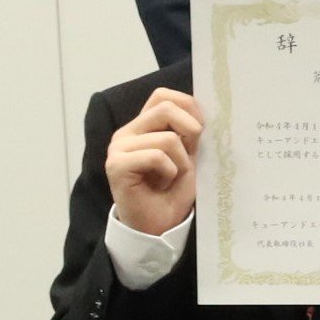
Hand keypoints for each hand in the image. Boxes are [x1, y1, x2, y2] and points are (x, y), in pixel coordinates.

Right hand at [105, 88, 201, 236]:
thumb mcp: (189, 154)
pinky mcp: (116, 165)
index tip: (199, 131)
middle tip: (189, 158)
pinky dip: (169, 172)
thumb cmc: (174, 190)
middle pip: (166, 108)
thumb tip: (202, 108)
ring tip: (170, 177)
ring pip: (167, 138)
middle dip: (190, 132)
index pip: (162, 95)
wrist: (160, 224)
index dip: (188, 107)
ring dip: (180, 162)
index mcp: (143, 126)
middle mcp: (127, 132)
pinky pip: (156, 156)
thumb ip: (190, 131)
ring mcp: (118, 148)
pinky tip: (161, 184)